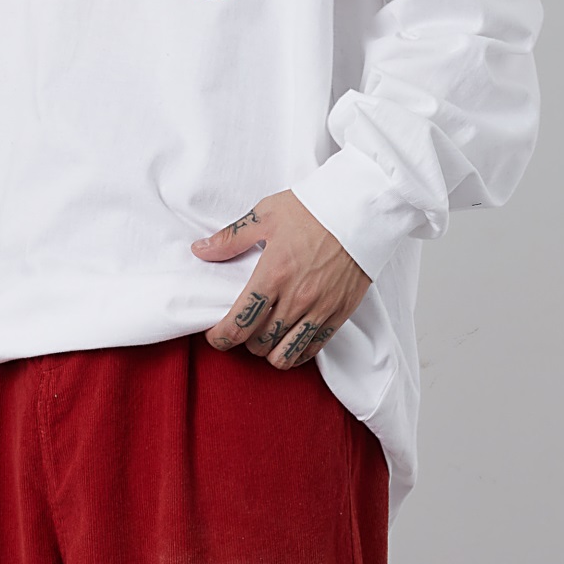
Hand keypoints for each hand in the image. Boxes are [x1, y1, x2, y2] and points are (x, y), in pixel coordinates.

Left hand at [193, 193, 368, 370]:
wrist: (363, 207)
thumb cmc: (314, 207)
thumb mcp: (267, 213)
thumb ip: (231, 238)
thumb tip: (200, 251)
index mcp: (274, 274)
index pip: (238, 324)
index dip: (220, 337)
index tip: (216, 335)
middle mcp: (296, 298)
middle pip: (258, 344)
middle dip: (244, 341)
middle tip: (243, 327)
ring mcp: (319, 309)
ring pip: (284, 356)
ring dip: (268, 351)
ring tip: (265, 337)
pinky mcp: (338, 314)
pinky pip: (311, 350)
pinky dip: (295, 353)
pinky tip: (288, 340)